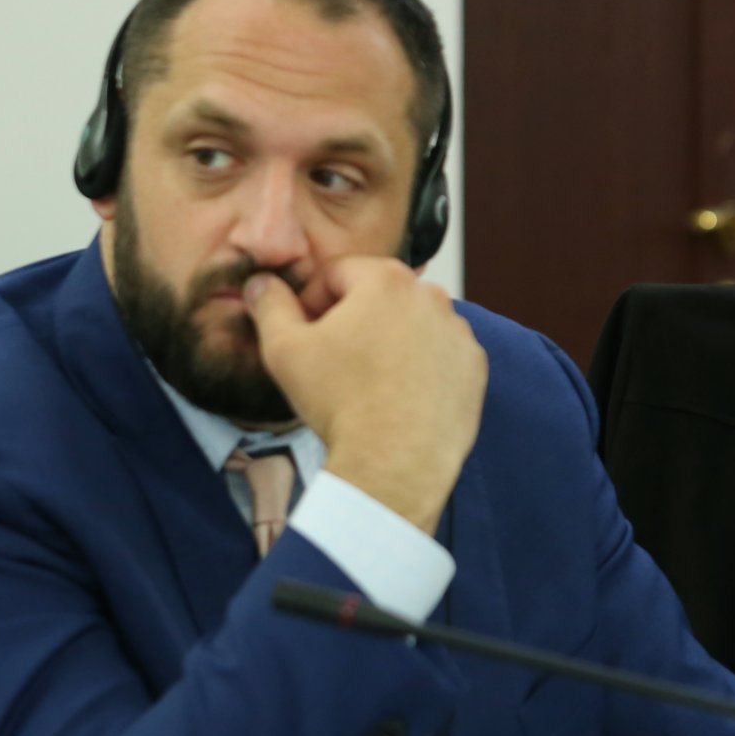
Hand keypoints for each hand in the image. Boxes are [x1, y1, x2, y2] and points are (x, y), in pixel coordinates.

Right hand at [243, 258, 486, 531]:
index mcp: (385, 279)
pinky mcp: (473, 365)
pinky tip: (400, 395)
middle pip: (378, 296)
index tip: (306, 335)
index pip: (337, 274)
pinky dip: (421, 366)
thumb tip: (261, 282)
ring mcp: (458, 331)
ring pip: (411, 323)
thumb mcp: (284, 349)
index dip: (313, 302)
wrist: (394, 462)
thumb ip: (269, 305)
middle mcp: (431, 296)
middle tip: (335, 361)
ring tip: (368, 382)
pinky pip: (439, 353)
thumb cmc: (340, 403)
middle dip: (353, 320)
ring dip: (389, 340)